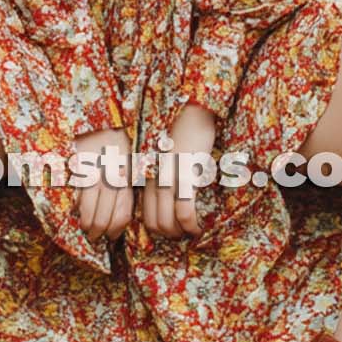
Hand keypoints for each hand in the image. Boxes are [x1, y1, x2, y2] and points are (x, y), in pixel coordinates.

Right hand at [70, 126, 134, 243]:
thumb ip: (126, 186)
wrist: (101, 116)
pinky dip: (74, 207)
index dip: (115, 231)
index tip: (111, 236)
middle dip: (98, 233)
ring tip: (85, 228)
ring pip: (87, 212)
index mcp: (126, 176)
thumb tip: (120, 216)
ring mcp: (92, 173)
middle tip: (94, 237)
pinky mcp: (76, 167)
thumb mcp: (130, 162)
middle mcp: (110, 177)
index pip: (121, 215)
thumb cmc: (117, 141)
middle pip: (103, 219)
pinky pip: (75, 195)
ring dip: (85, 225)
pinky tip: (75, 210)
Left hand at [138, 103, 217, 239]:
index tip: (173, 229)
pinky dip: (190, 226)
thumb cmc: (180, 128)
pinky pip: (184, 212)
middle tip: (184, 235)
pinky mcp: (184, 174)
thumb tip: (166, 195)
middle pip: (154, 223)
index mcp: (145, 173)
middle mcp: (151, 178)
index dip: (158, 228)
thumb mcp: (161, 152)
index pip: (143, 213)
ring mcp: (167, 177)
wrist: (191, 106)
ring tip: (192, 233)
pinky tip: (197, 228)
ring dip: (180, 233)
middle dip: (170, 235)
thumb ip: (157, 173)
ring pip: (167, 222)